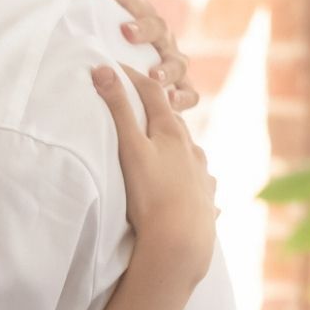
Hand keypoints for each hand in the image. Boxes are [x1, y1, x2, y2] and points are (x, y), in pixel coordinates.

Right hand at [90, 63, 217, 278]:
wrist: (182, 240)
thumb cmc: (152, 193)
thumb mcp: (129, 148)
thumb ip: (117, 109)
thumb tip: (103, 70)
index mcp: (171, 132)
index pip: (152, 93)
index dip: (133, 78)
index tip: (115, 69)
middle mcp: (191, 149)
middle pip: (173, 122)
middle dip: (157, 113)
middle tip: (140, 110)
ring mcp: (202, 175)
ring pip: (190, 152)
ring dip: (177, 146)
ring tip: (164, 151)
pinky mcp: (206, 200)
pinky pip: (202, 184)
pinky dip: (194, 178)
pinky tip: (191, 187)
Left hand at [93, 0, 198, 112]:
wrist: (146, 89)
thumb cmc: (115, 59)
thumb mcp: (104, 41)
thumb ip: (87, 25)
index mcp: (142, 21)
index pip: (129, 0)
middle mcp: (162, 40)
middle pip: (158, 27)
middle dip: (142, 29)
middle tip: (125, 32)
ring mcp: (175, 64)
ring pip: (177, 62)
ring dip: (166, 68)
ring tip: (153, 76)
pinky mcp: (184, 89)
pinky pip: (191, 93)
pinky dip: (182, 97)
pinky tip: (171, 102)